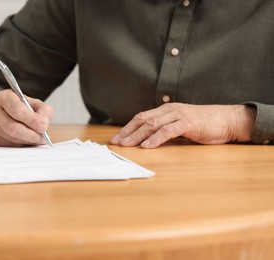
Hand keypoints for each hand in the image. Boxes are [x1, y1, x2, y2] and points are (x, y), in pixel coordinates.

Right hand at [0, 89, 52, 145]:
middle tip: (42, 138)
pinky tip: (27, 140)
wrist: (3, 111)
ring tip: (37, 139)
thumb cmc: (21, 107)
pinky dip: (21, 145)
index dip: (31, 120)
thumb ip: (44, 112)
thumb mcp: (35, 104)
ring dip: (27, 141)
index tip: (43, 127)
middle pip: (12, 127)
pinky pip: (8, 145)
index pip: (16, 110)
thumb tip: (43, 125)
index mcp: (4, 97)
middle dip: (31, 135)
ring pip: (11, 138)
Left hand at [110, 103, 255, 147]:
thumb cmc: (202, 125)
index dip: (127, 128)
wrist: (226, 120)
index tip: (116, 138)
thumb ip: (165, 130)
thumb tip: (147, 141)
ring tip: (126, 145)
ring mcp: (178, 115)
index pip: (141, 118)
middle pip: (143, 120)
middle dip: (127, 132)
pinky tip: (147, 146)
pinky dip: (156, 138)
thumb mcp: (179, 126)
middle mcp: (169, 110)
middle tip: (116, 143)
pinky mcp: (188, 123)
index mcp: (165, 110)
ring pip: (152, 124)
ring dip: (137, 135)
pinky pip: (168, 130)